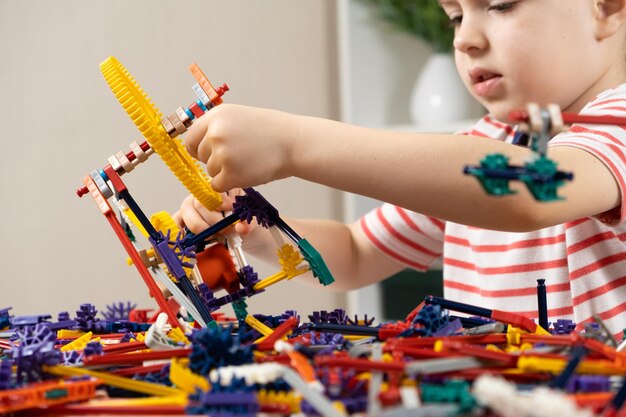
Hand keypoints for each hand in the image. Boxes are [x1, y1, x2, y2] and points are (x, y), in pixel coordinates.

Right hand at [173, 191, 254, 235]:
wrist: (236, 230)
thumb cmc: (241, 220)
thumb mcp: (249, 220)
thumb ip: (248, 223)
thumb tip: (241, 228)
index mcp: (220, 186)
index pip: (215, 189)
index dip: (223, 204)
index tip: (232, 215)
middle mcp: (203, 192)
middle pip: (200, 202)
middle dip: (214, 221)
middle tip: (226, 231)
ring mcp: (191, 203)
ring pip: (187, 210)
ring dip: (201, 226)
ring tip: (214, 236)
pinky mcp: (182, 216)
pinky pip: (177, 219)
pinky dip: (182, 229)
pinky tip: (194, 237)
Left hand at [185, 104, 299, 191]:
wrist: (294, 143)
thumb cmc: (271, 132)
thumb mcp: (239, 117)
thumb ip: (217, 127)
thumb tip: (195, 145)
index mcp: (216, 116)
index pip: (190, 138)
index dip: (198, 149)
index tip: (206, 154)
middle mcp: (215, 133)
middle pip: (200, 156)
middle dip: (214, 160)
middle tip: (239, 156)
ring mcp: (222, 154)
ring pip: (210, 171)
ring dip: (226, 171)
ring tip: (249, 161)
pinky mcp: (230, 174)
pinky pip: (217, 185)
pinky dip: (229, 183)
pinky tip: (247, 173)